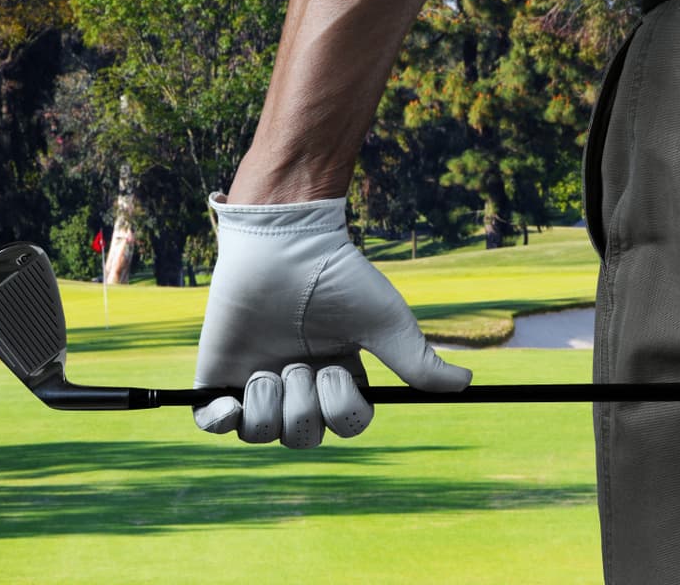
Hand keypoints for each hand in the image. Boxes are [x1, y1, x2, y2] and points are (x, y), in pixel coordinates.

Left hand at [192, 192, 471, 447]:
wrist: (284, 243)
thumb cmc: (338, 278)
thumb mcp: (385, 323)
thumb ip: (419, 361)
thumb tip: (467, 383)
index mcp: (337, 376)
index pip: (344, 425)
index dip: (342, 412)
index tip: (335, 370)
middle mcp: (298, 384)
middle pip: (303, 437)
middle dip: (304, 408)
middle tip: (301, 365)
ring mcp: (257, 379)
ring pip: (261, 435)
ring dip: (268, 407)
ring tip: (266, 369)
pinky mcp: (217, 372)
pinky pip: (212, 423)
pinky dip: (220, 420)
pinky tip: (231, 399)